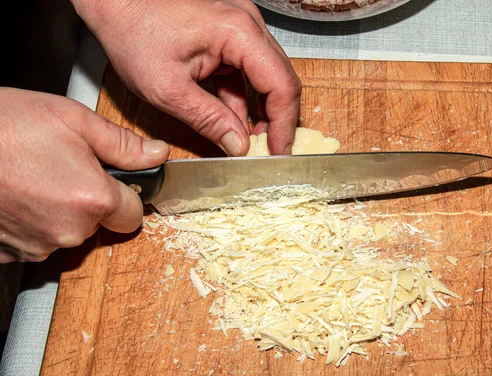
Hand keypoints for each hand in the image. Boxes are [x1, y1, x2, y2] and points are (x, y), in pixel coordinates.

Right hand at [0, 88, 169, 262]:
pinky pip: (35, 240)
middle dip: (90, 201)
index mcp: (93, 199)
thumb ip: (123, 144)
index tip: (115, 182)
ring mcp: (35, 245)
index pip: (134, 215)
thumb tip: (156, 153)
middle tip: (63, 168)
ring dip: (58, 211)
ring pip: (66, 233)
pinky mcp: (8, 253)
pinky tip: (16, 194)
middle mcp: (68, 230)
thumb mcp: (73, 119)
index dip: (127, 196)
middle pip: (99, 225)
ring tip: (33, 176)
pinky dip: (31, 222)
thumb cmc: (3, 126)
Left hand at [72, 0, 301, 155]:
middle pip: (280, 79)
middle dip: (276, 120)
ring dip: (260, 111)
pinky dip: (242, 98)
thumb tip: (238, 146)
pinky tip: (233, 121)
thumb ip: (208, 120)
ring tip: (250, 142)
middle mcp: (247, 25)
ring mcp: (240, 28)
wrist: (113, 2)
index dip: (285, 124)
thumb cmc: (133, 30)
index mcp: (238, 33)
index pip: (281, 84)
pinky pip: (246, 71)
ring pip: (266, 77)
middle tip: (268, 152)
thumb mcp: (168, 88)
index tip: (279, 151)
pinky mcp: (228, 35)